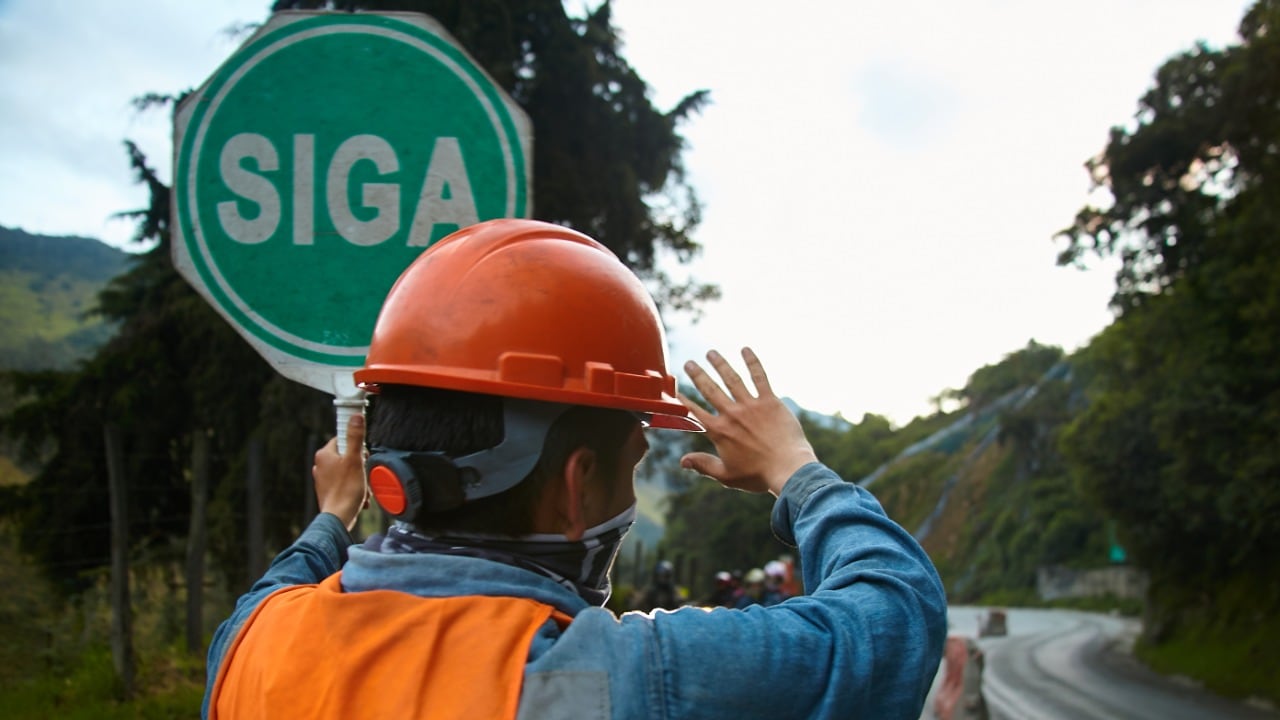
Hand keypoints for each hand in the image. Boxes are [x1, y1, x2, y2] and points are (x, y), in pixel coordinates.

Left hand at [313, 414, 367, 531]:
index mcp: (324, 454)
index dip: (356, 445)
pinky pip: (344, 483)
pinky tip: (359, 496)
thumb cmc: (345, 490)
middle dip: (360, 465)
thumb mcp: (355, 459)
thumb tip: (356, 417)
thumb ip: (355, 437)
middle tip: (363, 472)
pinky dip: (353, 488)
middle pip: (346, 455)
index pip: (342, 438)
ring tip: (361, 487)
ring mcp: (323, 479)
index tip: (362, 453)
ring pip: (347, 470)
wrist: (339, 517)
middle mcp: (320, 465)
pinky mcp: (328, 490)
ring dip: (358, 478)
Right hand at [678, 348, 817, 495]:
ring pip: (732, 379)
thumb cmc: (758, 475)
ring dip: (720, 364)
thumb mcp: (726, 476)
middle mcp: (732, 414)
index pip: (695, 412)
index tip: (675, 391)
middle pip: (710, 389)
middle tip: (689, 363)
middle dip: (697, 375)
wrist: (788, 468)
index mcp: (720, 432)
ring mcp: (751, 405)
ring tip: (711, 353)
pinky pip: (759, 377)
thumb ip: (703, 465)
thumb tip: (683, 462)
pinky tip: (745, 349)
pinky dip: (752, 362)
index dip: (683, 401)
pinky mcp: (770, 401)